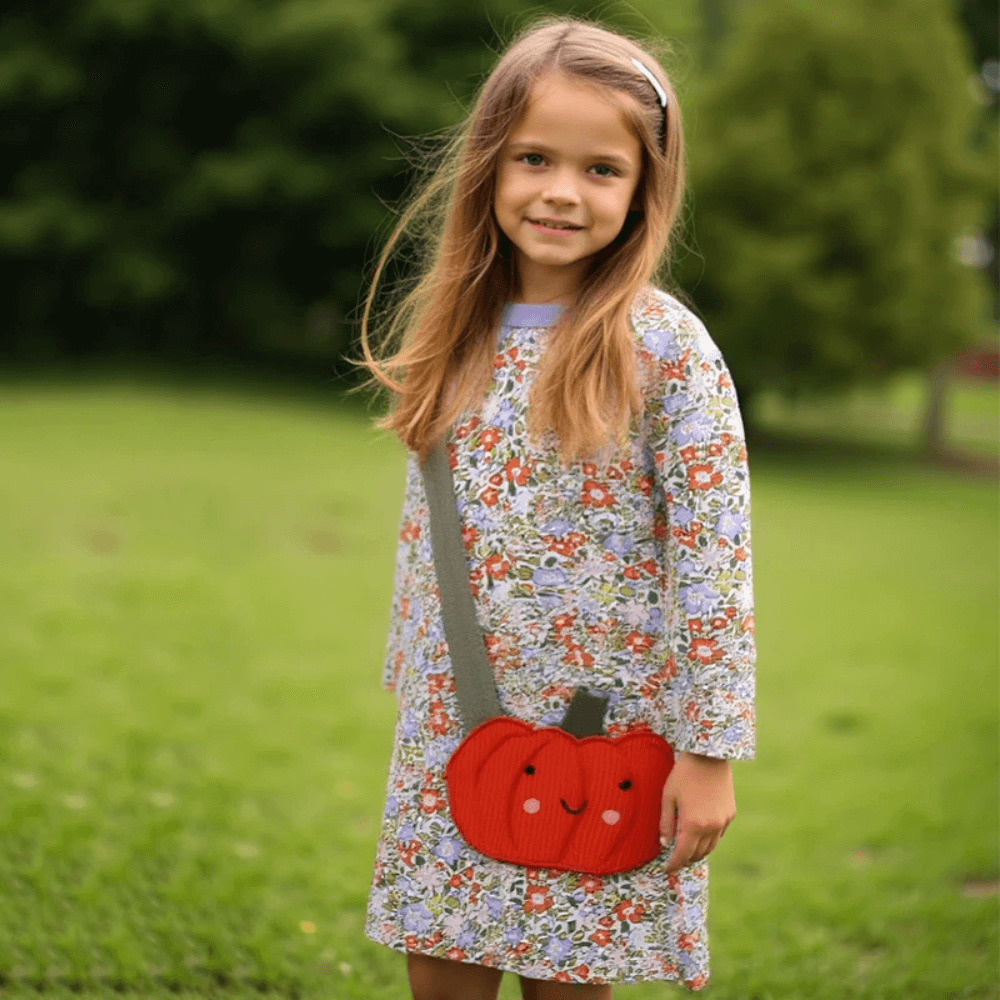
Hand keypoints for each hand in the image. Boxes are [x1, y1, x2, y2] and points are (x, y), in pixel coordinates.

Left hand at [659, 752, 735, 871]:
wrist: (709, 756)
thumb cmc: (684, 774)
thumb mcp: (668, 796)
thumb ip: (666, 823)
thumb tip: (665, 844)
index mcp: (693, 824)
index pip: (682, 854)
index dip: (673, 864)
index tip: (666, 869)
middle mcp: (711, 827)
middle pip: (697, 854)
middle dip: (685, 859)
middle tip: (675, 859)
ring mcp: (723, 821)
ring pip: (710, 847)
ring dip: (698, 852)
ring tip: (687, 849)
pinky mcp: (730, 814)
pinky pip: (718, 834)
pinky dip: (709, 839)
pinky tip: (700, 833)